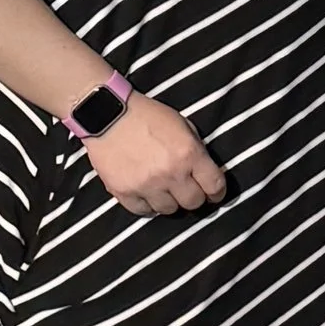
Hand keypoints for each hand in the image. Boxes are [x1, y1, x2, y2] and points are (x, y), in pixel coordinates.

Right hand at [81, 93, 227, 216]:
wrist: (107, 113)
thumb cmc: (147, 115)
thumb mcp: (182, 124)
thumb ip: (196, 149)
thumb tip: (207, 171)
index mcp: (188, 154)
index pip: (214, 186)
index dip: (217, 192)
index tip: (214, 193)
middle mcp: (170, 173)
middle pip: (193, 202)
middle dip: (194, 197)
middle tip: (188, 190)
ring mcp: (146, 185)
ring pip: (169, 210)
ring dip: (170, 201)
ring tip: (164, 189)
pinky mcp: (124, 192)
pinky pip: (143, 211)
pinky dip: (147, 205)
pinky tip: (147, 194)